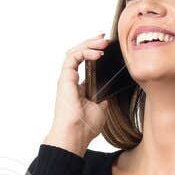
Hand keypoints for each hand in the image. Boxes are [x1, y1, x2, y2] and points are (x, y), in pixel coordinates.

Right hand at [43, 33, 109, 156]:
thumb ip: (103, 97)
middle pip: (80, 54)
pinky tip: (98, 53)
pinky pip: (73, 57)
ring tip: (103, 42)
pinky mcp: (65, 78)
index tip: (107, 48)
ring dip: (89, 44)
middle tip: (106, 40)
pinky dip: (85, 52)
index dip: (95, 53)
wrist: (75, 135)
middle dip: (92, 44)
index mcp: (79, 88)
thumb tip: (109, 91)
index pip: (85, 64)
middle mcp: (71, 81)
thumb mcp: (102, 109)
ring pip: (75, 52)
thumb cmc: (85, 127)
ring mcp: (67, 79)